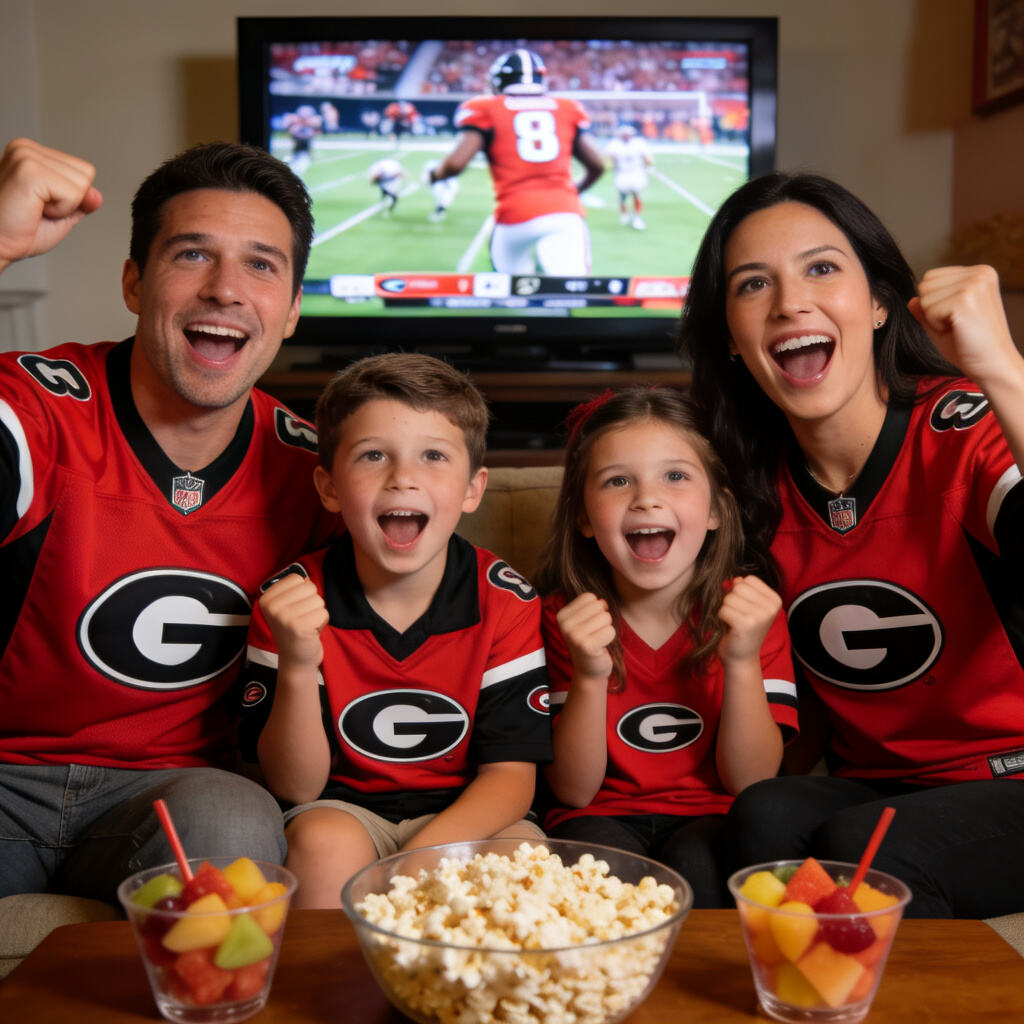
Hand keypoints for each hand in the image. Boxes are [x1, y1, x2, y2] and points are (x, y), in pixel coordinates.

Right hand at [0, 138, 102, 270]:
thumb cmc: (17, 232)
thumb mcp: (59, 215)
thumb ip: (80, 202)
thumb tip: (97, 195)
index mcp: (33, 154)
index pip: (83, 170)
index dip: (72, 198)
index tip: (42, 206)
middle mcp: (27, 149)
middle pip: (86, 174)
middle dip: (70, 201)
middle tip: (37, 210)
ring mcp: (26, 156)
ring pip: (82, 184)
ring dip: (63, 206)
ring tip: (34, 209)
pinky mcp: (29, 171)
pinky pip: (73, 194)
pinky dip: (60, 211)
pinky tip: (34, 210)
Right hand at [259, 574, 328, 669]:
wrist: (295, 659)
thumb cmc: (295, 629)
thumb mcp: (289, 606)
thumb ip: (295, 590)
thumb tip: (306, 578)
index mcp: (267, 598)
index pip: (297, 578)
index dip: (303, 593)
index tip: (295, 608)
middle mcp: (272, 607)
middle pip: (310, 587)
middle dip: (313, 603)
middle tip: (303, 618)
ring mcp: (284, 617)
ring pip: (318, 600)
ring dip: (317, 614)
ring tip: (307, 625)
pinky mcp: (299, 628)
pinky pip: (323, 613)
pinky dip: (322, 623)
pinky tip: (311, 632)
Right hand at [556, 592, 614, 682]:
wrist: (589, 670)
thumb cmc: (590, 641)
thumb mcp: (585, 620)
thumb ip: (592, 606)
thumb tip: (603, 602)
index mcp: (562, 615)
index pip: (589, 597)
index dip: (595, 609)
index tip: (589, 625)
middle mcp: (565, 624)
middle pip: (598, 605)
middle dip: (602, 619)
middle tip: (594, 634)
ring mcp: (574, 636)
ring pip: (606, 617)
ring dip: (606, 629)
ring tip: (597, 640)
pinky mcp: (586, 646)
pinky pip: (610, 631)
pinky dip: (610, 638)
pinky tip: (600, 647)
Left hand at [717, 575, 781, 664]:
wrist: (741, 657)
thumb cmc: (742, 629)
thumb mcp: (747, 605)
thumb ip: (742, 589)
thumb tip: (735, 579)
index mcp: (775, 599)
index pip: (748, 579)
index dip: (739, 591)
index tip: (744, 608)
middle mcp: (771, 607)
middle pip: (738, 587)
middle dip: (731, 600)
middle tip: (737, 616)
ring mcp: (760, 615)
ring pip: (729, 598)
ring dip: (725, 610)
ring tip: (734, 623)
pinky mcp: (746, 624)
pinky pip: (723, 610)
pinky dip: (721, 618)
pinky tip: (730, 628)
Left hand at [907, 265, 1016, 387]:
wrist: (993, 365)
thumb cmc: (971, 347)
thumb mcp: (944, 324)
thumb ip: (927, 310)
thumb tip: (911, 300)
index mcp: (979, 273)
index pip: (931, 277)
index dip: (934, 303)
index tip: (957, 318)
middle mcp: (980, 273)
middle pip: (925, 284)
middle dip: (932, 309)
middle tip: (957, 325)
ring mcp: (974, 283)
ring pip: (924, 298)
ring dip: (934, 319)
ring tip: (959, 327)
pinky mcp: (966, 299)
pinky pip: (929, 311)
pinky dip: (937, 327)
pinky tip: (958, 331)